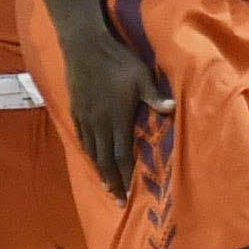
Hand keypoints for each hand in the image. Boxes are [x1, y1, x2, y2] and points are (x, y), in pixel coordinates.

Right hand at [65, 20, 170, 200]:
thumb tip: (172, 108)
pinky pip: (82, 138)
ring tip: (105, 184)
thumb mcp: (141, 76)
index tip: (127, 195)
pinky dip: (88, 152)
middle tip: (116, 200)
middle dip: (111, 182)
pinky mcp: (76, 110)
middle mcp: (99, 124)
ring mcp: (86, 118)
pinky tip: (91, 157)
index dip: (124, 177)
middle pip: (105, 160)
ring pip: (92, 151)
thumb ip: (154, 96)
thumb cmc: (118, 61)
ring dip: (99, 170)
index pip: (120, 156)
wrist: (85, 48)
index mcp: (116, 119)